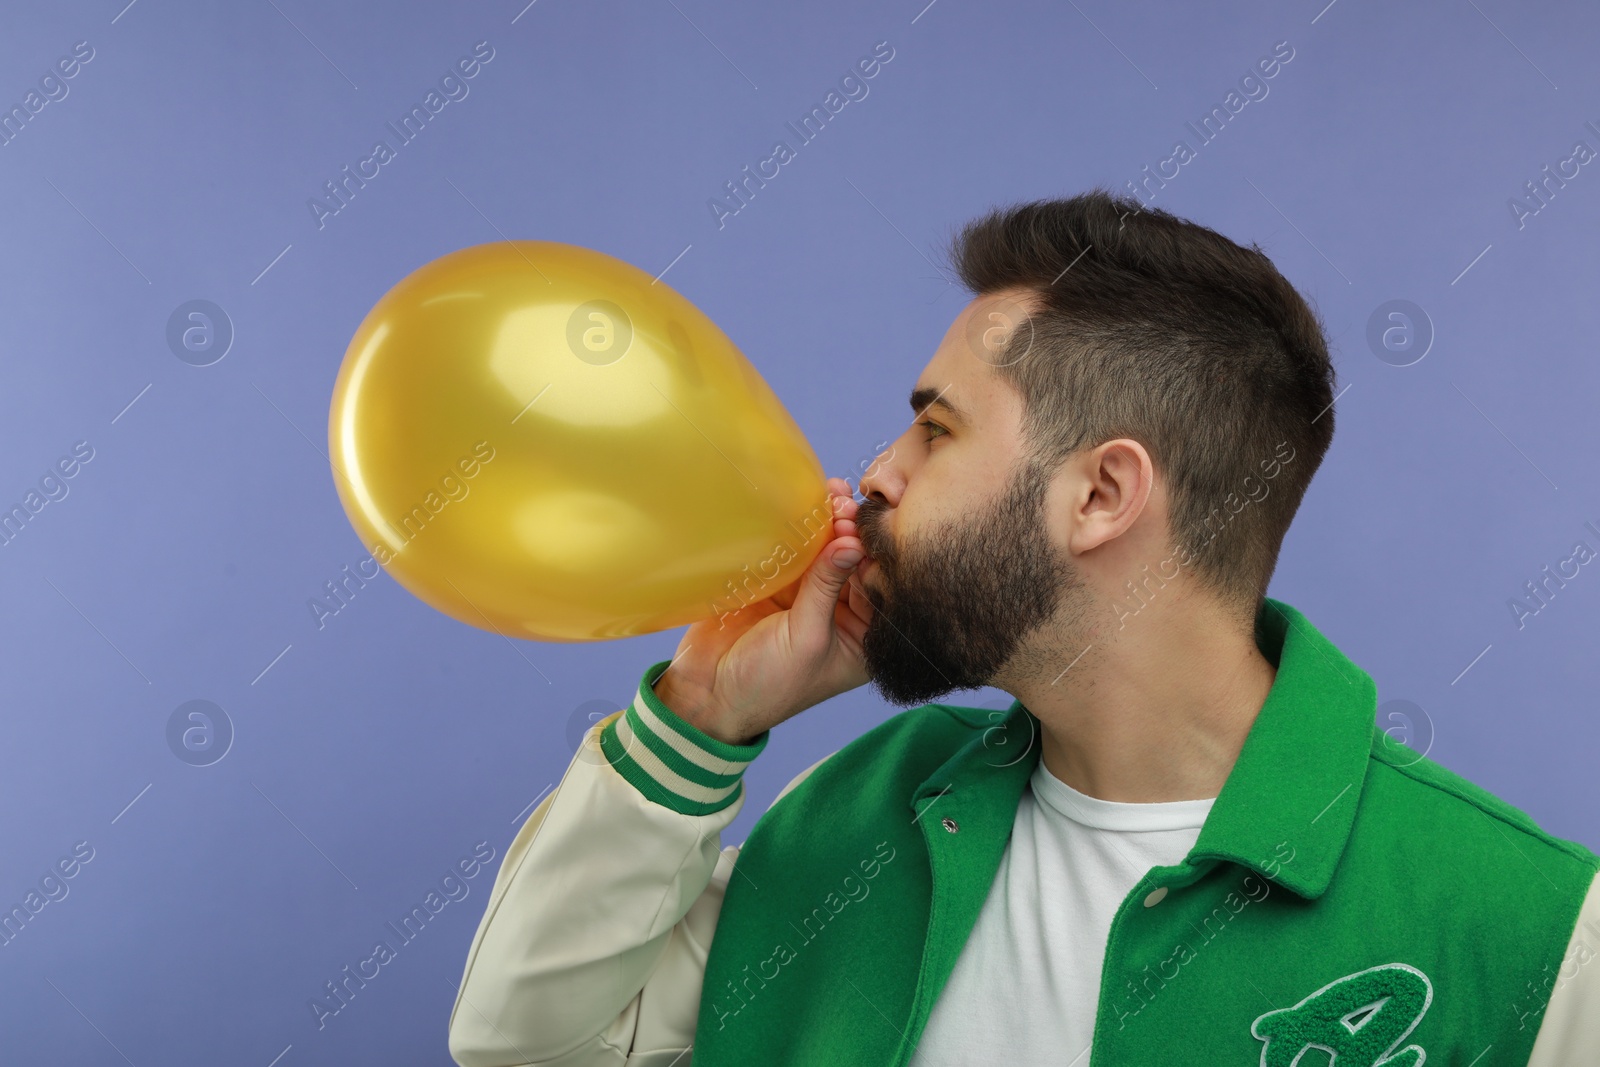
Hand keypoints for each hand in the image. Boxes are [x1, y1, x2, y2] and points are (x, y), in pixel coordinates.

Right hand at [650, 477, 875, 743]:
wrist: (708, 694)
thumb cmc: (767, 684)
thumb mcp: (806, 637)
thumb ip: (826, 587)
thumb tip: (851, 541)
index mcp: (862, 640)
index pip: (879, 588)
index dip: (873, 554)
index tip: (866, 525)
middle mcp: (842, 617)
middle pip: (855, 565)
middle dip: (852, 532)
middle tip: (846, 504)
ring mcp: (810, 600)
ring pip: (825, 553)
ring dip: (828, 524)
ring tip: (830, 495)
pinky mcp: (779, 587)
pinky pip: (794, 553)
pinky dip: (799, 530)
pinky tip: (806, 504)